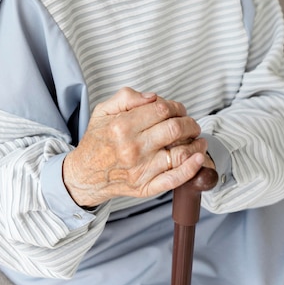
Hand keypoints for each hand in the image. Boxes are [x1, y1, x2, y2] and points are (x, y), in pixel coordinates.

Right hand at [62, 87, 207, 206]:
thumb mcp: (103, 111)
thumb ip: (127, 97)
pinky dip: (191, 168)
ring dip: (196, 144)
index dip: (176, 106)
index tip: (178, 109)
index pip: (161, 109)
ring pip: (179, 154)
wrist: (84, 175)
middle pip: (174, 129)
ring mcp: (140, 169)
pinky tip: (199, 158)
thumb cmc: (97, 140)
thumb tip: (152, 97)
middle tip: (191, 123)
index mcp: (122, 126)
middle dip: (190, 123)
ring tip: (199, 139)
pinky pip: (174, 179)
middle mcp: (132, 148)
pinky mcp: (145, 187)